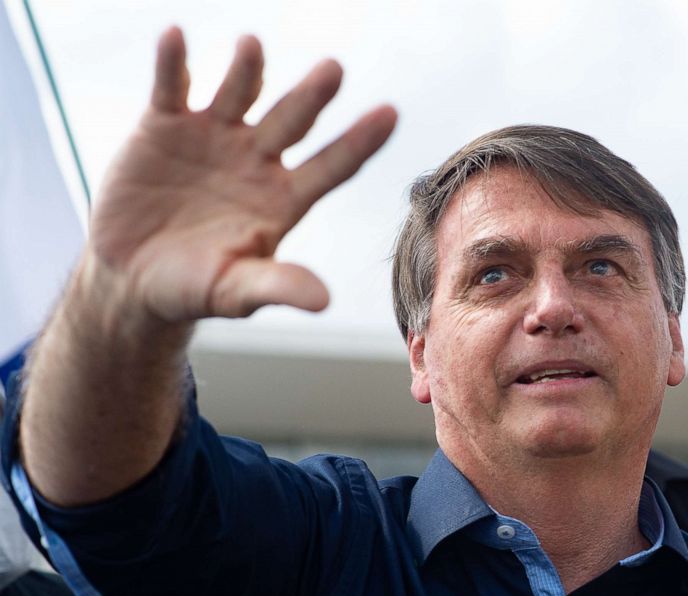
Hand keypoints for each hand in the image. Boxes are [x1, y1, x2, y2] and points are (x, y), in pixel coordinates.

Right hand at [87, 27, 396, 324]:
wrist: (132, 278)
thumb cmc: (193, 289)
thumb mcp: (235, 292)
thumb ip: (276, 287)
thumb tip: (324, 301)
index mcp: (285, 198)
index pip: (333, 166)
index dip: (360, 142)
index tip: (390, 114)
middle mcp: (258, 160)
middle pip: (293, 121)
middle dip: (311, 96)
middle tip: (333, 69)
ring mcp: (214, 137)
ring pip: (239, 94)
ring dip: (246, 70)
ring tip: (252, 46)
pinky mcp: (165, 126)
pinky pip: (171, 87)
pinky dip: (172, 64)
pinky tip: (175, 37)